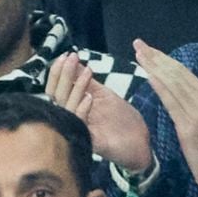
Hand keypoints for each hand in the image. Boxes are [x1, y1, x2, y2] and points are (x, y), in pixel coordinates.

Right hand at [45, 52, 152, 171]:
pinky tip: (90, 97)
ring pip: (66, 108)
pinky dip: (82, 109)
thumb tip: (75, 62)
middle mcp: (72, 118)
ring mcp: (79, 129)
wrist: (140, 141)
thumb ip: (88, 82)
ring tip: (87, 72)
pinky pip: (80, 124)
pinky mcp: (89, 141)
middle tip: (71, 58)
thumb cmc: (122, 120)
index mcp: (74, 107)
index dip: (59, 72)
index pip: (56, 89)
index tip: (67, 55)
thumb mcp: (104, 96)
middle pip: (56, 96)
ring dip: (75, 88)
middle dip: (63, 75)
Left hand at [134, 39, 197, 190]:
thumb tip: (183, 88)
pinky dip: (160, 86)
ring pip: (173, 83)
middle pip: (177, 73)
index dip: (165, 59)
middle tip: (139, 43)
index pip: (184, 73)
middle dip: (157, 57)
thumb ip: (197, 102)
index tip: (150, 50)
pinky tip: (148, 76)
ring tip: (140, 54)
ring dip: (154, 67)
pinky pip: (172, 101)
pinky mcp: (189, 125)